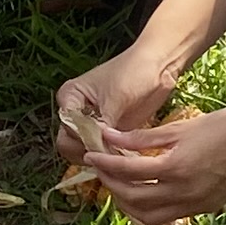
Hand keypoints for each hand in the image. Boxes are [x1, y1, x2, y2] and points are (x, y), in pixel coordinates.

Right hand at [55, 40, 180, 146]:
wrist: (158, 67)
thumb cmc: (134, 72)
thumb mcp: (116, 96)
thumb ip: (103, 122)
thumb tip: (96, 147)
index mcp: (69, 97)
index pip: (67, 127)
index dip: (84, 137)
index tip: (105, 138)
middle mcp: (76, 112)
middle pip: (69, 144)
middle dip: (90, 151)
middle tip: (113, 151)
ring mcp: (91, 124)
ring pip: (85, 152)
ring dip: (101, 157)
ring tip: (122, 153)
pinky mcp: (108, 134)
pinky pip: (102, 152)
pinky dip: (112, 157)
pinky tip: (126, 155)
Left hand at [84, 107, 225, 224]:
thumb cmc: (222, 126)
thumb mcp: (179, 128)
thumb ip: (142, 137)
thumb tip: (109, 137)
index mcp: (175, 168)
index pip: (128, 172)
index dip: (105, 165)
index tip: (90, 156)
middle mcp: (183, 193)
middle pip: (133, 199)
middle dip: (112, 185)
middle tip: (101, 170)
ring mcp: (194, 205)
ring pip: (148, 216)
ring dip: (128, 203)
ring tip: (119, 184)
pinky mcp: (203, 210)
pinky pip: (167, 216)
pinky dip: (149, 209)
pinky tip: (144, 192)